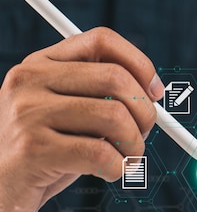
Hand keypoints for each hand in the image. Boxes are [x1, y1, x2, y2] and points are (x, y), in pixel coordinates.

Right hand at [0, 28, 163, 211]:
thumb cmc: (45, 149)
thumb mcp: (69, 112)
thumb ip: (102, 96)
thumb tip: (153, 94)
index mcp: (42, 63)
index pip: (101, 40)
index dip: (139, 63)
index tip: (154, 92)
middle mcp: (30, 80)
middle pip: (116, 78)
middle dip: (145, 112)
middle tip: (143, 134)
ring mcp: (27, 113)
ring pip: (114, 117)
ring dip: (135, 144)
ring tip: (127, 158)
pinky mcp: (32, 149)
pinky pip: (100, 153)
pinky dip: (118, 167)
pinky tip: (110, 171)